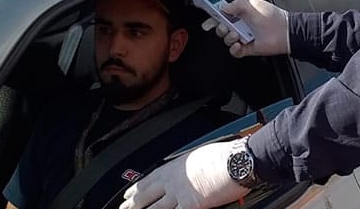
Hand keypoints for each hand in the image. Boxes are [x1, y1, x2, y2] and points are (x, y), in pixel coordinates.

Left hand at [120, 141, 248, 208]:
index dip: (135, 190)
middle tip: (123, 208)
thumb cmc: (223, 156)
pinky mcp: (190, 206)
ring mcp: (179, 195)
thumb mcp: (198, 156)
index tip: (128, 195)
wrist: (236, 161)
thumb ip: (187, 168)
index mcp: (174, 167)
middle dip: (132, 204)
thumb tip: (185, 175)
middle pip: (145, 196)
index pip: (147, 180)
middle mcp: (172, 181)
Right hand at [201, 0, 289, 57]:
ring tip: (237, 35)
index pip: (222, 14)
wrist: (283, 31)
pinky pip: (234, 51)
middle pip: (221, 27)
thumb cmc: (271, 16)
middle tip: (225, 26)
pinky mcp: (247, 48)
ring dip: (228, 37)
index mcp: (241, 12)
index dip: (213, 16)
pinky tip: (239, 44)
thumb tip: (222, 8)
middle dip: (220, 27)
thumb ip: (234, 4)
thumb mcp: (251, 4)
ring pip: (226, 39)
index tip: (208, 18)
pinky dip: (234, 49)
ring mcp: (243, 37)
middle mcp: (241, 25)